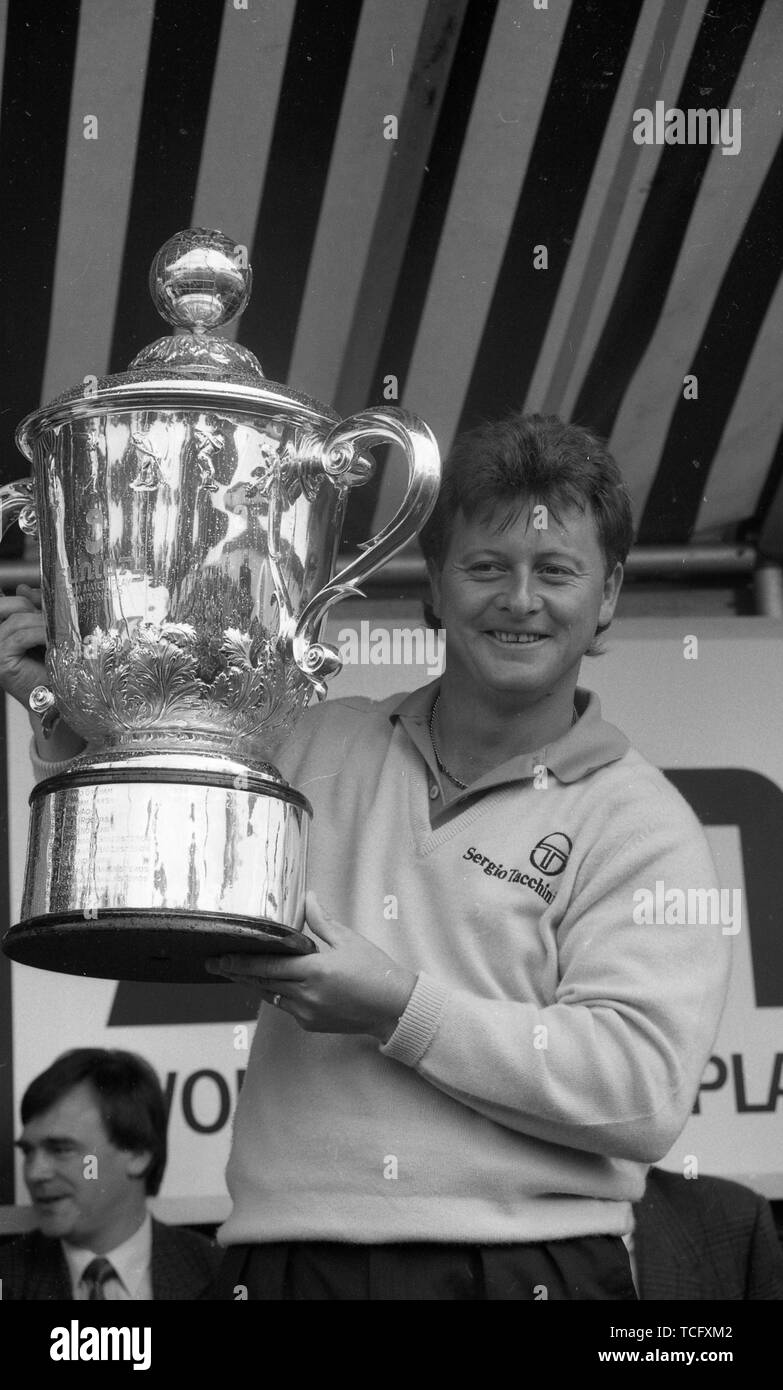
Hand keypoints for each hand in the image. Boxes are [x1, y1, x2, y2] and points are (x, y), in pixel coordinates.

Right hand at [0, 584, 47, 705]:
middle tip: (54, 616)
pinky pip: (21, 637)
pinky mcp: (1, 659)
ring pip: (17, 621)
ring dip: (42, 622)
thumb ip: (34, 612)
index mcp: (3, 630)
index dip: (28, 597)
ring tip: (60, 629)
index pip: (8, 603)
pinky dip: (40, 635)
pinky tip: (54, 639)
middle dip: (34, 607)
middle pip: (9, 606)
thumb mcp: (42, 633)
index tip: (47, 598)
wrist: (56, 700)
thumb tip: (24, 588)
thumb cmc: (51, 669)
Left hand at [206, 891, 416, 1041]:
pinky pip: (285, 1006)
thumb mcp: (349, 940)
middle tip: (215, 965)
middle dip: (236, 973)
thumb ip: (322, 921)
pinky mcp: (310, 1024)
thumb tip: (308, 897)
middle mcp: (306, 994)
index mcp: (314, 970)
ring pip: (270, 996)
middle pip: (261, 983)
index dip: (240, 962)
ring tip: (234, 973)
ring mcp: (306, 1012)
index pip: (267, 966)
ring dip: (253, 984)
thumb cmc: (374, 970)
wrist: (393, 1008)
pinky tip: (269, 984)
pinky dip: (276, 994)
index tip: (220, 958)